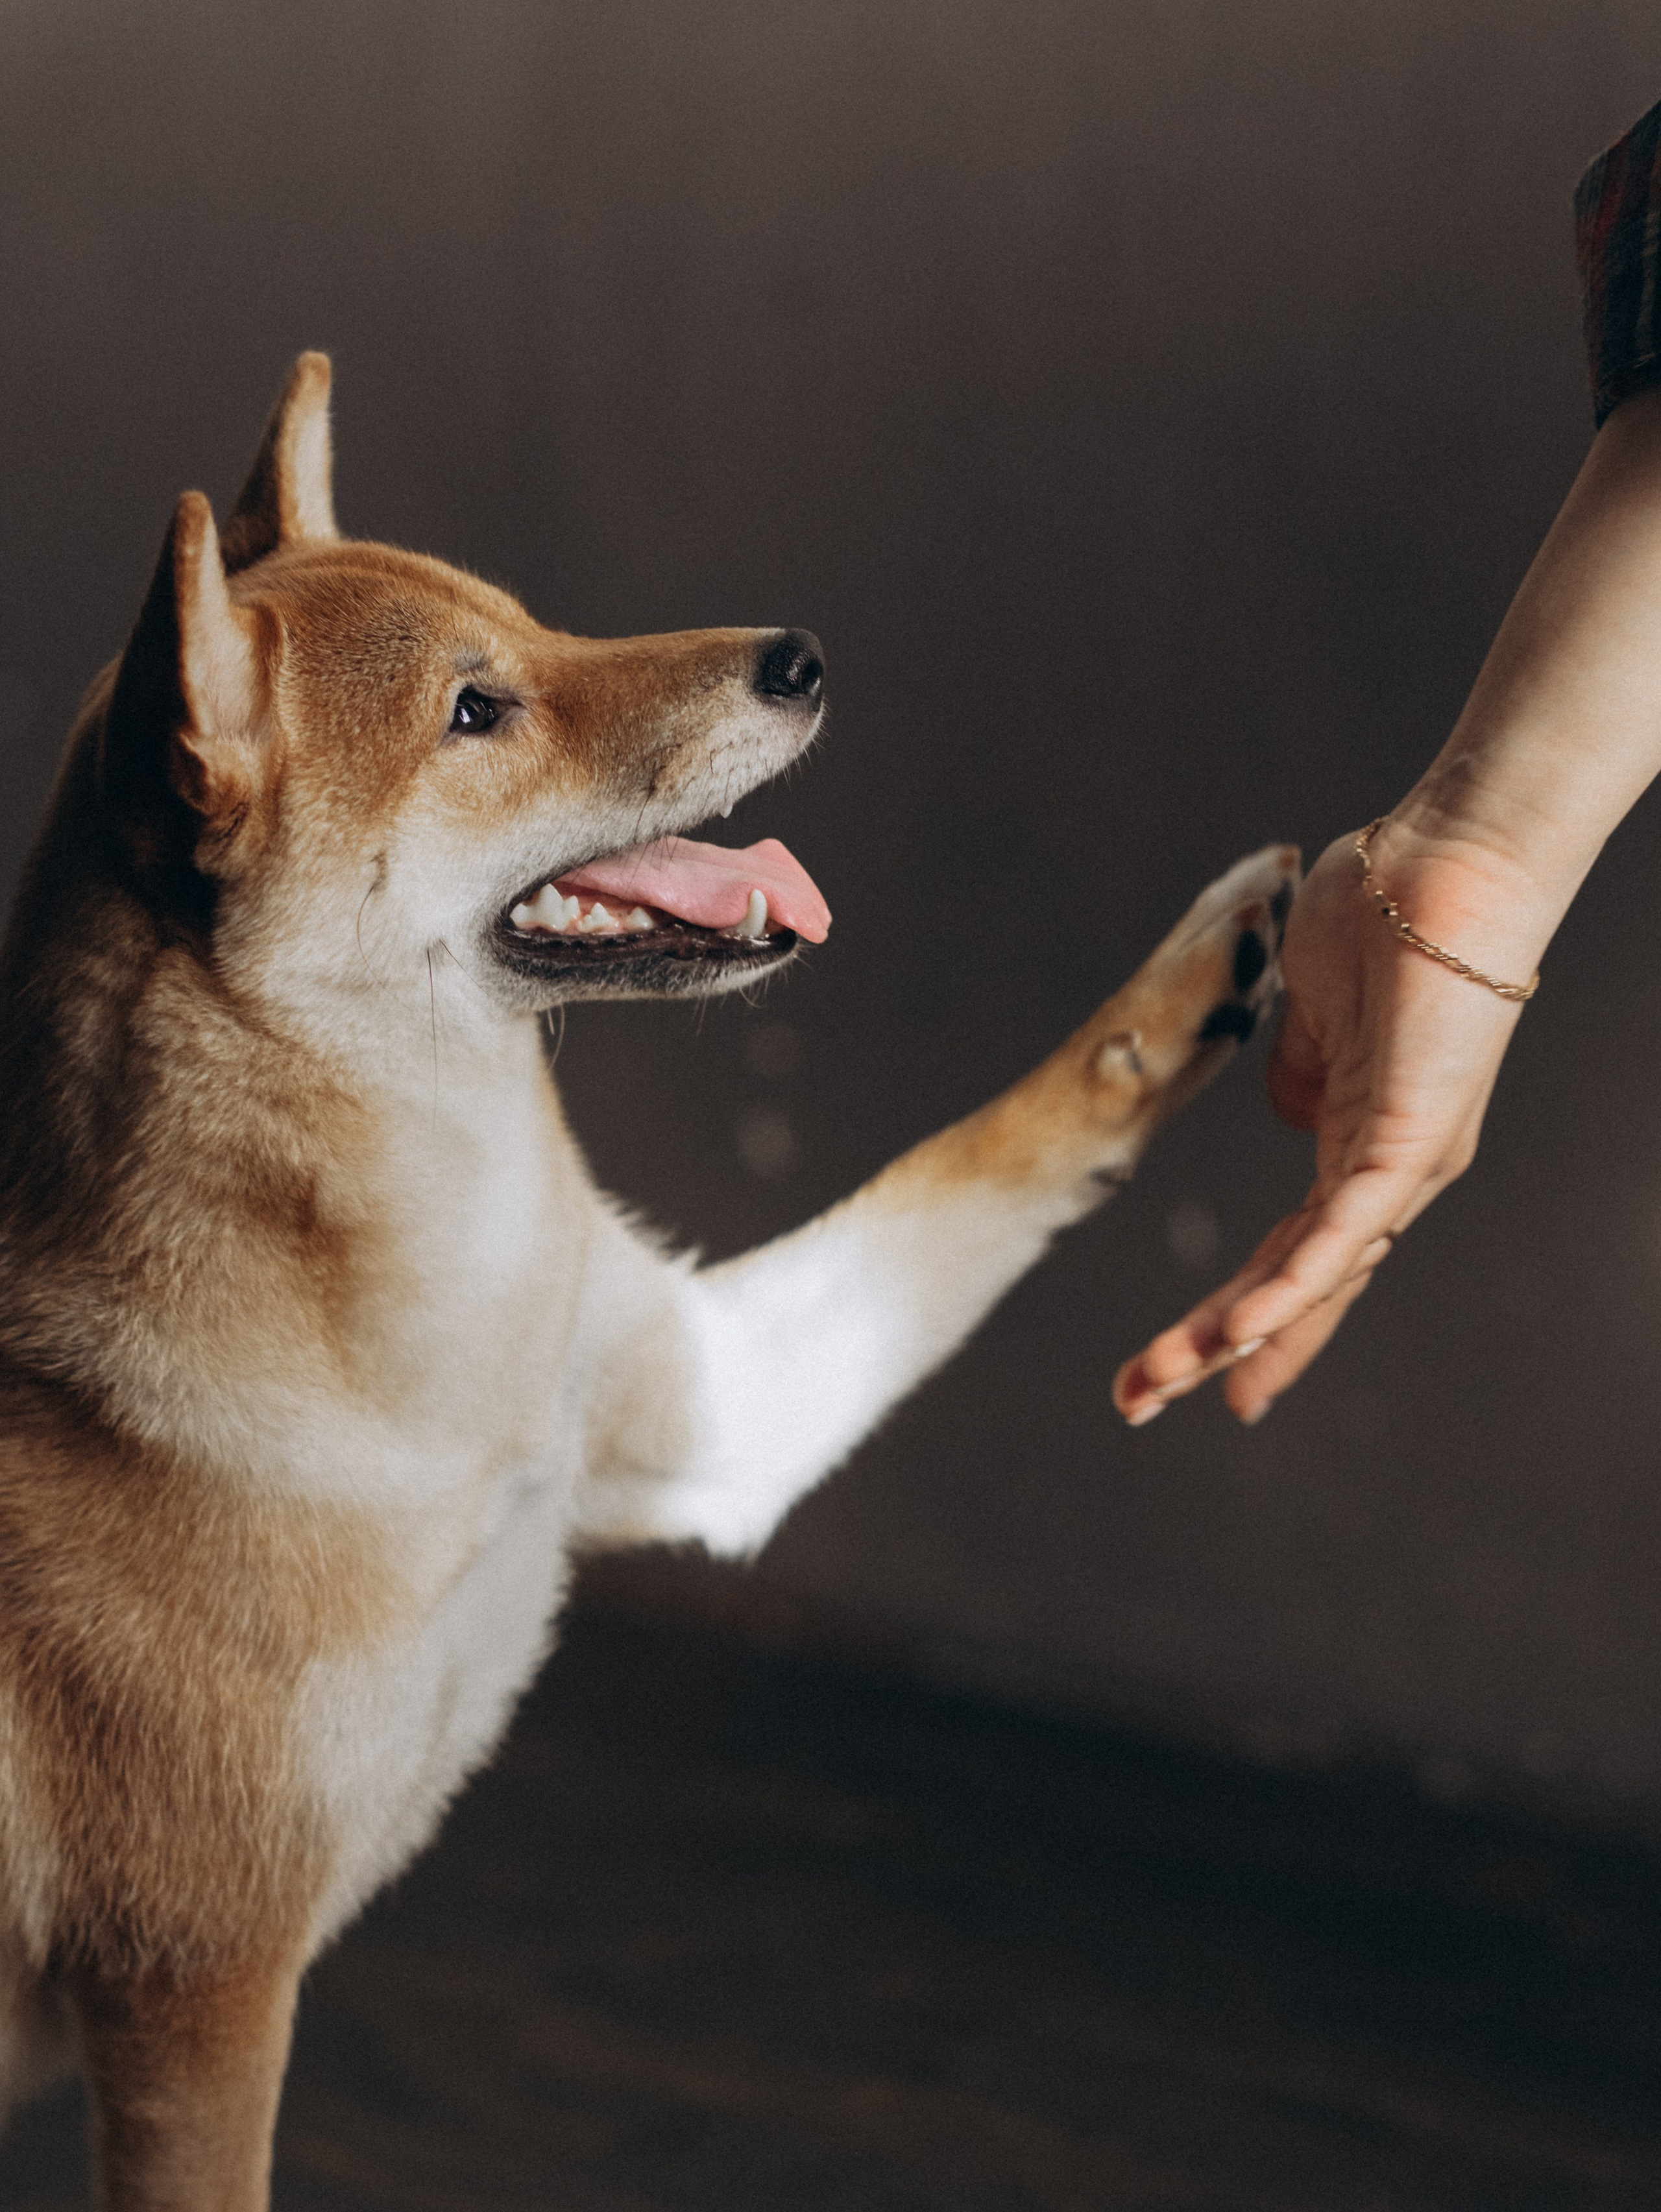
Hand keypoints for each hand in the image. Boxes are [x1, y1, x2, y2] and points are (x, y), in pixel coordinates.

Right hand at [1112, 819, 1551, 1425]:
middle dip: (1216, 1352)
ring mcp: (1402, 1164)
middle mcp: (1389, 1173)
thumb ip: (1297, 1070)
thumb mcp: (1311, 1007)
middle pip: (1295, 1288)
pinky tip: (1239, 1337)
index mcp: (1363, 1141)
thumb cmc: (1385, 909)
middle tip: (1142, 1402)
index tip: (1196, 1369)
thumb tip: (1287, 1110)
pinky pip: (1339, 1234)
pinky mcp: (1408, 1141)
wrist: (1448, 857)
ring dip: (1230, 1336)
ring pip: (1310, 1277)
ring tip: (1160, 1382)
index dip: (1246, 1315)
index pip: (1295, 1252)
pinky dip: (1289, 1291)